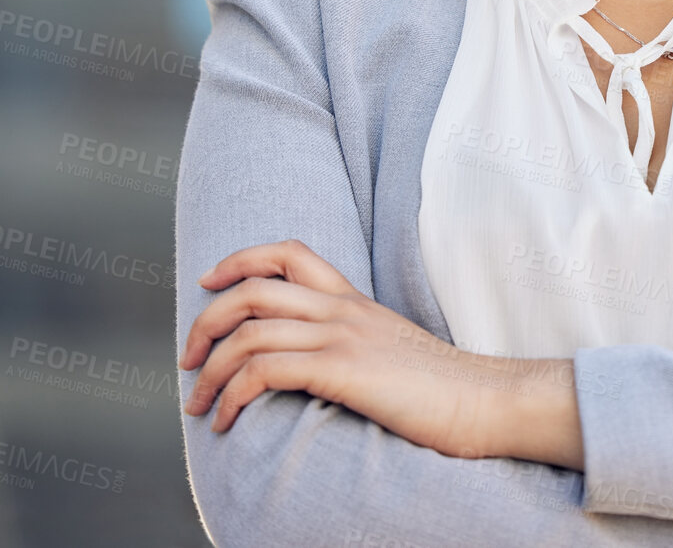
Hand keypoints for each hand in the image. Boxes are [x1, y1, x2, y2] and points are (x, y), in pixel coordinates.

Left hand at [179, 239, 491, 456]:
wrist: (486, 401)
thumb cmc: (444, 389)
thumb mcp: (393, 351)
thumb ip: (356, 344)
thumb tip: (319, 365)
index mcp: (354, 300)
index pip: (289, 252)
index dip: (240, 260)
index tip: (209, 284)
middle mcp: (343, 309)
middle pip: (252, 288)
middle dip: (205, 321)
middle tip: (187, 359)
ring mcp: (342, 336)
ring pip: (249, 331)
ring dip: (209, 370)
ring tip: (198, 404)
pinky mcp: (341, 370)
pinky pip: (264, 369)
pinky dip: (232, 394)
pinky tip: (227, 420)